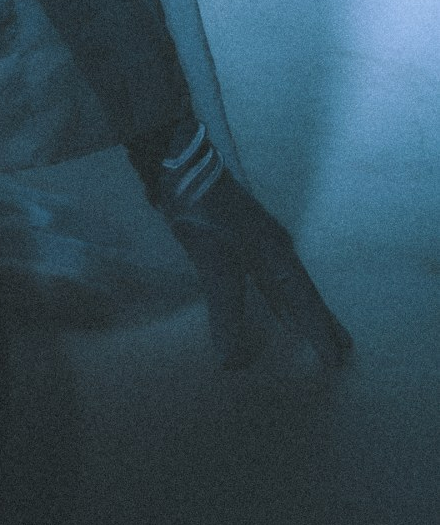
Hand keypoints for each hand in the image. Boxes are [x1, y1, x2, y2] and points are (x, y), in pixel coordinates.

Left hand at [153, 126, 352, 372]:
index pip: (304, 301)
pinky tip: (272, 302)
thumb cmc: (202, 208)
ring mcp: (257, 240)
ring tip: (316, 331)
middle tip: (345, 349)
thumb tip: (233, 362)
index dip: (318, 332)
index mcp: (276, 254)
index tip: (337, 361)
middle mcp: (274, 248)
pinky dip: (277, 297)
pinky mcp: (237, 236)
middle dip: (321, 321)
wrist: (179, 161)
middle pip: (304, 292)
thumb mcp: (214, 262)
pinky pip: (268, 278)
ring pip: (287, 284)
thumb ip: (225, 311)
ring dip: (301, 309)